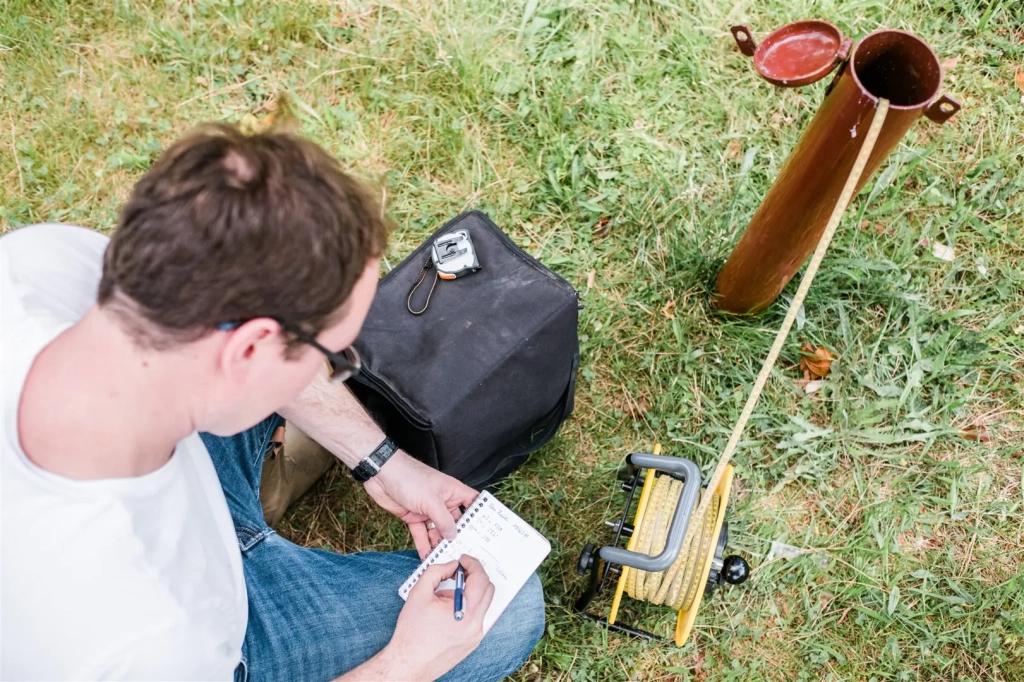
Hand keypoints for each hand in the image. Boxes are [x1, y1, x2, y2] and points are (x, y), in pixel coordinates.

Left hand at [363, 452, 477, 557]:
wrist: (381, 475)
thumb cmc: (409, 477)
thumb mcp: (431, 500)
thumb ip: (444, 520)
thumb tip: (453, 535)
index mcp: (452, 491)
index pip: (471, 503)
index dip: (479, 515)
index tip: (485, 532)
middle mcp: (442, 501)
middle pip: (454, 522)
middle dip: (458, 537)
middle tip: (462, 553)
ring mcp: (428, 510)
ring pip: (438, 531)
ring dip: (440, 544)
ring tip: (444, 559)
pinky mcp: (413, 516)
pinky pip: (421, 533)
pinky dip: (423, 544)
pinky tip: (426, 556)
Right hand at [383, 556, 494, 681]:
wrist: (409, 663)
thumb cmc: (412, 632)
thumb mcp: (419, 593)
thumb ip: (436, 572)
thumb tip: (451, 566)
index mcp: (465, 611)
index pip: (480, 579)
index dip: (472, 564)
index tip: (462, 560)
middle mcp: (476, 625)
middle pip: (487, 589)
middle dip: (474, 576)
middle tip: (457, 572)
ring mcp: (476, 635)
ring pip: (482, 603)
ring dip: (470, 592)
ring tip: (447, 596)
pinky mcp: (472, 642)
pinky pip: (476, 617)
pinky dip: (467, 607)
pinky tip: (448, 612)